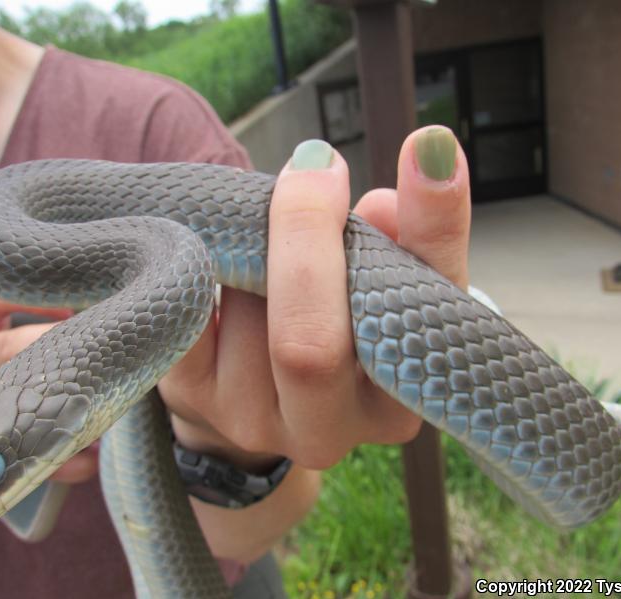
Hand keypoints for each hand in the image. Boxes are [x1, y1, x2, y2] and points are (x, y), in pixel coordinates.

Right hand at [0, 284, 93, 484]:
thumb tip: (73, 307)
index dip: (39, 294)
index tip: (79, 304)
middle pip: (9, 349)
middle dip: (60, 349)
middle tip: (106, 352)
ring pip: (21, 408)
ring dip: (70, 409)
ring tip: (110, 407)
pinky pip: (23, 461)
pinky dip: (62, 462)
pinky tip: (90, 458)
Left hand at [160, 125, 470, 470]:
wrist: (257, 383)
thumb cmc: (332, 319)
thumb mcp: (374, 284)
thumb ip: (396, 244)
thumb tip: (384, 204)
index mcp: (399, 398)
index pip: (425, 316)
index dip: (432, 227)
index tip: (428, 145)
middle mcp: (332, 430)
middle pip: (307, 343)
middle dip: (303, 235)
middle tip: (313, 169)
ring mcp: (256, 422)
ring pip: (246, 310)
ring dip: (257, 254)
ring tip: (267, 254)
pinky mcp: (194, 398)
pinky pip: (188, 309)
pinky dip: (204, 261)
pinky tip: (220, 256)